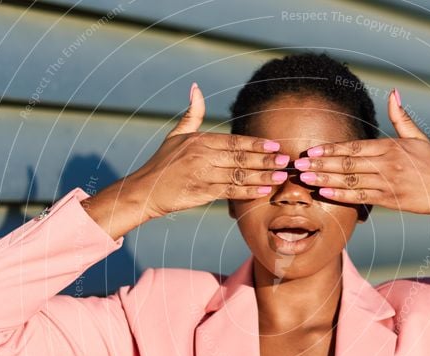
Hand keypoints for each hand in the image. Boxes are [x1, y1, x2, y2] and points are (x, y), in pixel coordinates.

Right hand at [112, 83, 290, 219]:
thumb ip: (192, 114)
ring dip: (262, 176)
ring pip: (239, 175)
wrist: (145, 190)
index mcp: (200, 141)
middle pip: (240, 157)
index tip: (274, 145)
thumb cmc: (162, 163)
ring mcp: (203, 175)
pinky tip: (264, 191)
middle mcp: (202, 156)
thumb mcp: (176, 135)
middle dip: (264, 159)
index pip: (233, 141)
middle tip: (284, 160)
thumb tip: (196, 88)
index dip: (255, 143)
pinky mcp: (202, 193)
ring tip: (280, 176)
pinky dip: (248, 192)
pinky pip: (230, 192)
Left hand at [291, 89, 429, 225]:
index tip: (311, 151)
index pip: (354, 147)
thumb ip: (400, 116)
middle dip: (321, 165)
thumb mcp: (417, 137)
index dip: (331, 149)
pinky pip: (361, 197)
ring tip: (305, 180)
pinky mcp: (389, 199)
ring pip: (350, 181)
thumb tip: (393, 92)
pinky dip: (342, 196)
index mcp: (390, 147)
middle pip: (347, 164)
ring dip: (325, 180)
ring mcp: (387, 183)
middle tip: (298, 166)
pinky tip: (324, 194)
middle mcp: (387, 164)